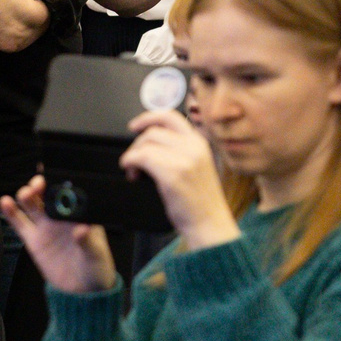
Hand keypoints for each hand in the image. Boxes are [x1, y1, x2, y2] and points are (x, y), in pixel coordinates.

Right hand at [0, 177, 120, 294]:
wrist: (82, 290)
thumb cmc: (96, 267)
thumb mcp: (97, 255)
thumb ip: (88, 242)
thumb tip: (82, 230)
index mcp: (80, 214)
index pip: (69, 193)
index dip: (60, 182)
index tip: (55, 179)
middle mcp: (61, 217)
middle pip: (47, 194)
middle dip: (41, 185)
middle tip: (38, 185)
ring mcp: (46, 227)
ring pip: (32, 205)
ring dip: (27, 195)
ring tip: (25, 194)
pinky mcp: (33, 240)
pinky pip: (20, 224)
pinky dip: (11, 213)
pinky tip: (5, 203)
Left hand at [121, 109, 238, 244]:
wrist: (209, 224)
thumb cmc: (200, 202)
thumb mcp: (196, 166)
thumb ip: (179, 150)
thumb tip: (150, 143)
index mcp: (199, 143)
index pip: (170, 116)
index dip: (148, 118)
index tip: (135, 126)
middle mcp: (193, 147)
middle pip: (153, 131)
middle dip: (137, 144)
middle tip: (133, 160)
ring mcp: (184, 160)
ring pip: (146, 144)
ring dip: (132, 156)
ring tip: (134, 172)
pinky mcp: (173, 174)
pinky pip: (142, 158)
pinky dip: (130, 163)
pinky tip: (133, 174)